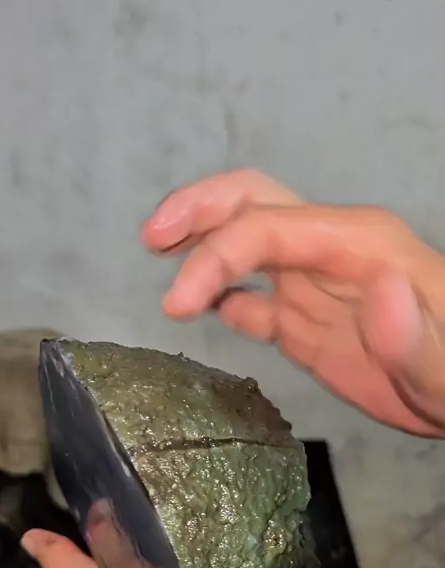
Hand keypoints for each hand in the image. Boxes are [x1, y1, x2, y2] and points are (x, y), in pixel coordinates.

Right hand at [143, 169, 444, 436]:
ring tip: (159, 258)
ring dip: (200, 245)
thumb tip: (380, 285)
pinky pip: (252, 299)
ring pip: (246, 241)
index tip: (176, 303)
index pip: (269, 228)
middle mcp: (327, 252)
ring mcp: (312, 285)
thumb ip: (412, 331)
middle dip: (198, 211)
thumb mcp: (443, 364)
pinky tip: (200, 310)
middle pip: (253, 203)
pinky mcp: (303, 322)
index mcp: (357, 245)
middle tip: (152, 237)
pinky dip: (220, 297)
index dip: (215, 256)